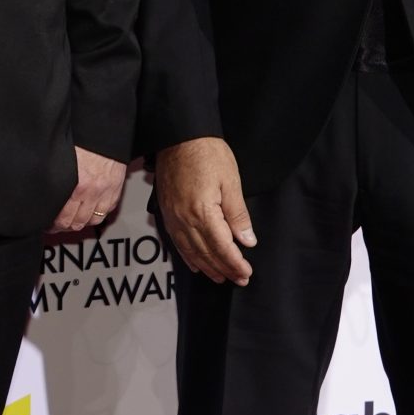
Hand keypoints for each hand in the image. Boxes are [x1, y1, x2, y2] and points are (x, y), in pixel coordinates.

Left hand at [49, 146, 128, 234]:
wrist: (105, 132)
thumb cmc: (84, 141)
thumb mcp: (64, 160)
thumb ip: (57, 178)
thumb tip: (46, 193)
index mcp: (77, 185)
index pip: (63, 216)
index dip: (53, 224)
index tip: (47, 224)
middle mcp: (92, 191)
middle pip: (76, 222)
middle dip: (64, 227)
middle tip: (56, 226)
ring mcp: (106, 192)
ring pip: (92, 221)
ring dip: (81, 224)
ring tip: (71, 222)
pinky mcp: (116, 190)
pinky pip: (106, 212)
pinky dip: (97, 215)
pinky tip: (88, 213)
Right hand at [154, 137, 255, 285]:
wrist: (178, 135)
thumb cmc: (206, 152)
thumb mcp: (230, 181)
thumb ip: (238, 214)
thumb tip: (247, 240)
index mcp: (202, 212)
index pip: (221, 247)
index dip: (234, 264)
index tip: (246, 273)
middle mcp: (184, 218)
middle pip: (205, 253)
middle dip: (223, 269)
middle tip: (238, 279)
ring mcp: (172, 216)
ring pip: (190, 251)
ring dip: (206, 266)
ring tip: (220, 277)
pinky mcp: (166, 211)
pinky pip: (176, 241)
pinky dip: (187, 256)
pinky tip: (196, 263)